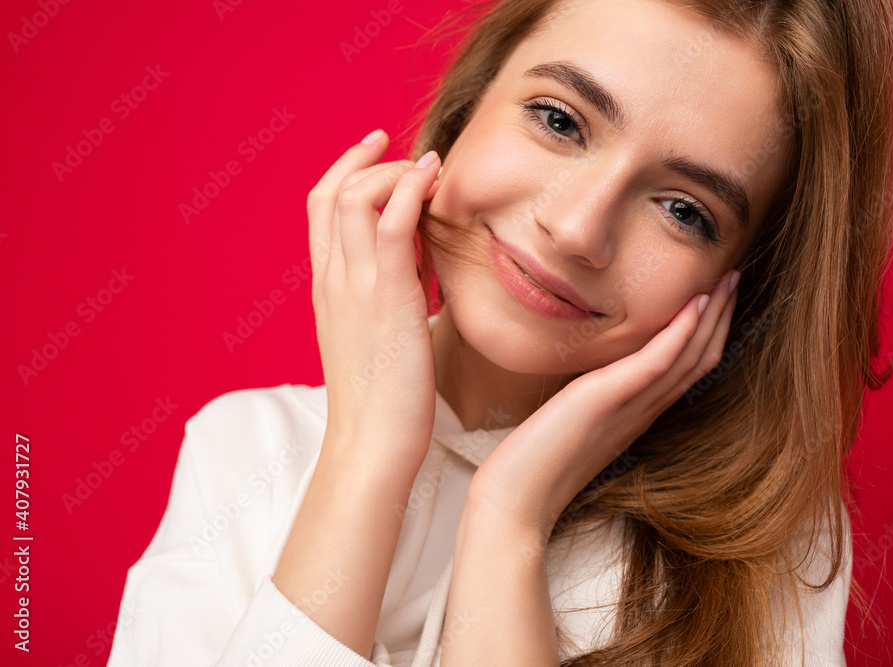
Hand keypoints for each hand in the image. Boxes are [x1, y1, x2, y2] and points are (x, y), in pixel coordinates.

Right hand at [307, 130, 441, 471]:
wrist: (374, 443)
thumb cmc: (382, 401)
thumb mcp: (374, 340)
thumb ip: (384, 300)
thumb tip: (414, 276)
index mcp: (327, 289)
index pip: (321, 210)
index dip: (346, 172)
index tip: (377, 153)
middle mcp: (333, 279)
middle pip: (332, 192)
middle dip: (366, 160)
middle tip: (405, 152)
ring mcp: (354, 285)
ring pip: (356, 198)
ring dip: (393, 171)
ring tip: (428, 171)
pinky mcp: (386, 296)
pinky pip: (391, 222)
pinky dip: (408, 189)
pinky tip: (431, 179)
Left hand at [466, 269, 739, 538]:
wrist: (516, 499)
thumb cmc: (534, 464)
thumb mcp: (570, 421)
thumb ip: (591, 400)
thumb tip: (592, 379)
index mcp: (636, 414)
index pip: (685, 369)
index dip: (708, 333)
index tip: (719, 298)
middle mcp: (642, 411)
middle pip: (698, 360)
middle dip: (720, 317)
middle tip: (737, 278)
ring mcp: (630, 407)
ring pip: (688, 358)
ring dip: (712, 317)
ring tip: (728, 280)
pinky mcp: (608, 400)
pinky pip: (657, 363)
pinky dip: (680, 333)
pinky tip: (695, 305)